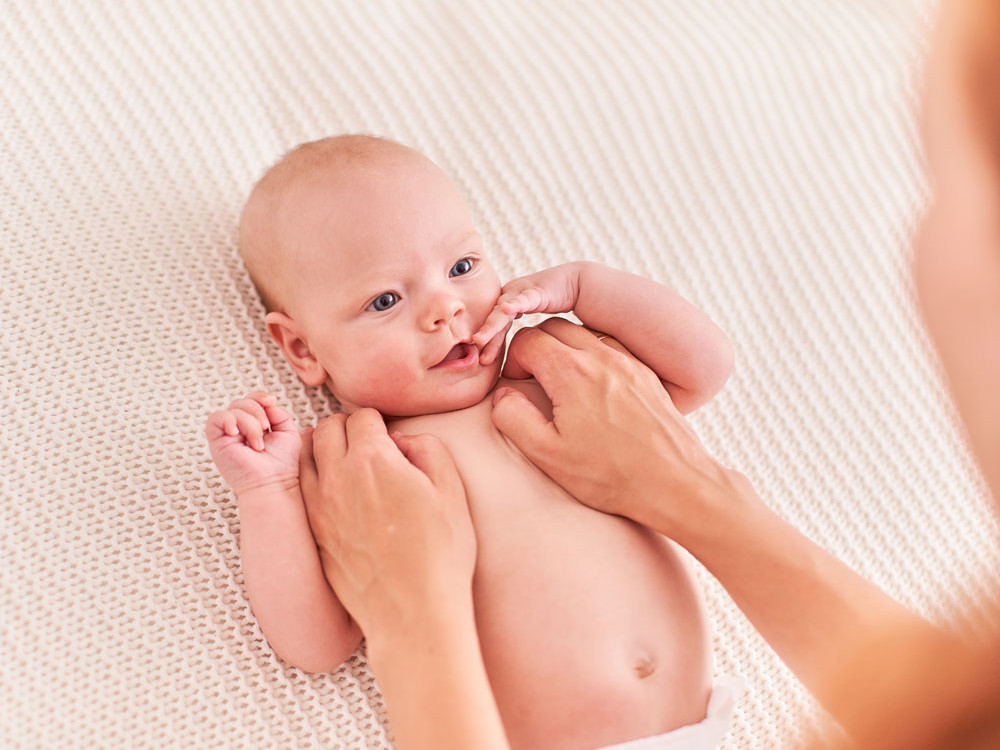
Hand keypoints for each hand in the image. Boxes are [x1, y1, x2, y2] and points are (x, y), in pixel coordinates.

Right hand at [205, 391, 301, 496]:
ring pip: (233, 409)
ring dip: (249, 422)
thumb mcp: (287, 431)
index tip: (272, 402)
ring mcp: (227, 435)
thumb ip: (278, 412)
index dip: (260, 396)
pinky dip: (229, 421)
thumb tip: (267, 401)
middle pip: (241, 401)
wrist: (274, 483)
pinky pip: (216, 418)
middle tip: (266, 428)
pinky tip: (238, 434)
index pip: (251, 400)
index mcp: (254, 425)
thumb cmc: (283, 463)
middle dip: (257, 410)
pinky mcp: (217, 442)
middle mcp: (239, 429)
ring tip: (257, 443)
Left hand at [298, 409, 476, 637]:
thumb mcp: (452, 490)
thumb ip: (427, 448)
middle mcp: (338, 478)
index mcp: (373, 460)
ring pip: (306, 457)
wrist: (413, 612)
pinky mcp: (315, 534)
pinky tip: (336, 494)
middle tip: (368, 446)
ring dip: (324, 451)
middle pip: (327, 428)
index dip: (379, 422)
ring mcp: (320, 507)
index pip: (362, 416)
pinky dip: (314, 481)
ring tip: (346, 464)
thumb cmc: (440, 553)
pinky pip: (301, 491)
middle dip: (347, 429)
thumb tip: (402, 440)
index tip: (389, 437)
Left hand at [473, 262, 581, 364]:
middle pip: (494, 320)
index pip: (496, 328)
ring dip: (491, 326)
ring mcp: (522, 291)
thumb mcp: (540, 324)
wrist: (578, 282)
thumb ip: (528, 337)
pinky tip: (506, 308)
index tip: (484, 362)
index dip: (490, 344)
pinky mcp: (536, 289)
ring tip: (479, 339)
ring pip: (502, 311)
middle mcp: (511, 296)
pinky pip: (524, 298)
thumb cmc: (558, 305)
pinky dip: (514, 303)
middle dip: (484, 337)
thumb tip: (524, 359)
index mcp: (509, 306)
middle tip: (473, 355)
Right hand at [491, 318, 744, 542]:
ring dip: (566, 349)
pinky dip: (594, 357)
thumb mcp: (548, 454)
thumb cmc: (612, 475)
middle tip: (533, 380)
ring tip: (561, 383)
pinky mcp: (646, 375)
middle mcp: (600, 357)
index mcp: (571, 372)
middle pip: (555, 327)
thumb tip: (503, 396)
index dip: (513, 360)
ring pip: (585, 333)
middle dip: (536, 347)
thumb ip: (514, 418)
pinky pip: (612, 348)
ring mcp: (628, 363)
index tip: (517, 385)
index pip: (527, 339)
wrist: (674, 482)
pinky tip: (594, 389)